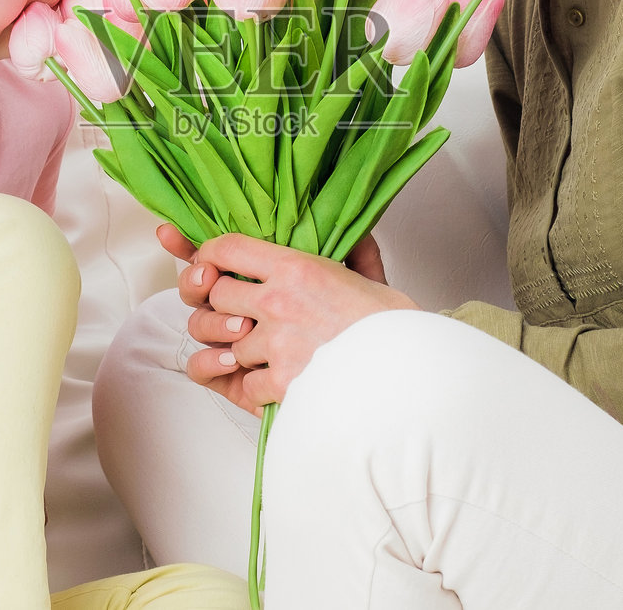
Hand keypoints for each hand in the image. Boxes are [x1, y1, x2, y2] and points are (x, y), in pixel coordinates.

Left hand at [155, 225, 416, 414]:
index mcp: (298, 268)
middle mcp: (279, 301)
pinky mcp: (280, 383)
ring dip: (241, 352)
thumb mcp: (372, 279)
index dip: (210, 256)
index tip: (211, 265)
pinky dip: (256, 388)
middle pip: (216, 296)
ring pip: (227, 344)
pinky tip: (277, 385)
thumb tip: (355, 233)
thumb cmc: (395, 331)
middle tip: (240, 317)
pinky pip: (245, 383)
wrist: (412, 376)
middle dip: (222, 308)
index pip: (229, 247)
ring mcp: (276, 343)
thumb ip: (354, 252)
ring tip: (265, 354)